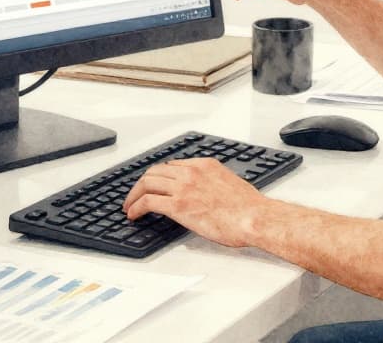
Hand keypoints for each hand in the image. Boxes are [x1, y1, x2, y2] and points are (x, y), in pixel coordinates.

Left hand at [122, 158, 266, 247]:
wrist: (253, 217)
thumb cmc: (248, 208)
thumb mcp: (229, 184)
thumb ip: (212, 184)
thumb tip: (205, 195)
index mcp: (204, 165)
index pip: (172, 165)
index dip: (159, 177)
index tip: (154, 185)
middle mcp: (191, 171)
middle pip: (155, 171)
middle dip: (142, 183)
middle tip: (135, 195)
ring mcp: (183, 187)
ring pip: (147, 183)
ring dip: (134, 195)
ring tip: (130, 206)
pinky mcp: (178, 205)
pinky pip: (148, 201)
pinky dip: (136, 207)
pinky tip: (134, 214)